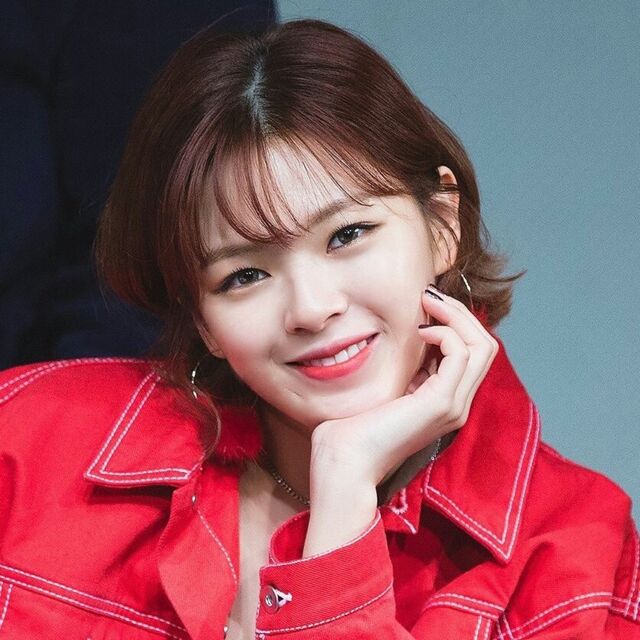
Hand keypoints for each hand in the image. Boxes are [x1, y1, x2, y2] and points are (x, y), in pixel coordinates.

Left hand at [310, 285, 498, 489]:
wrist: (344, 461)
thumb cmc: (355, 426)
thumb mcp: (390, 386)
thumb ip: (409, 366)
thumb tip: (415, 330)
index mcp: (446, 400)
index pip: (473, 352)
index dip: (456, 322)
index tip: (427, 303)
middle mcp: (457, 404)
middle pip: (485, 345)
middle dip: (461, 312)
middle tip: (430, 295)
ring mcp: (454, 406)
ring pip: (482, 346)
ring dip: (456, 315)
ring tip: (427, 302)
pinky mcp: (441, 403)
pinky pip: (461, 354)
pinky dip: (445, 332)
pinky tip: (420, 330)